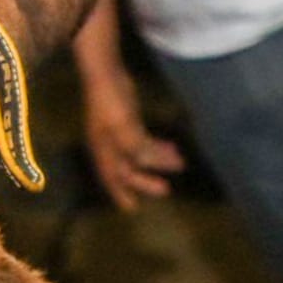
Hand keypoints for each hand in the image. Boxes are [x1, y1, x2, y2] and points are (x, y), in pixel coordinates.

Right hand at [80, 69, 183, 211]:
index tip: (132, 208)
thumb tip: (149, 164)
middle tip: (165, 189)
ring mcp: (117, 133)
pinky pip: (143, 140)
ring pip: (137, 155)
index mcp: (104, 150)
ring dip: (157, 161)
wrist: (104, 74)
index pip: (111, 177)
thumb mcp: (123, 126)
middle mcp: (108, 145)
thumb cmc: (110, 102)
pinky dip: (156, 147)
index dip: (121, 193)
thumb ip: (136, 147)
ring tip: (178, 163)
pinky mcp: (127, 121)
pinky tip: (171, 147)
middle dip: (144, 180)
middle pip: (126, 169)